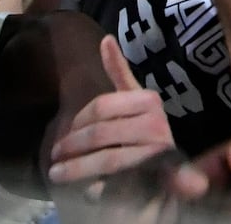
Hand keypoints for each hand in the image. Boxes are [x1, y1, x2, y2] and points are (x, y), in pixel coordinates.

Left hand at [50, 35, 175, 193]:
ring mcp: (157, 154)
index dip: (79, 121)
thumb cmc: (147, 129)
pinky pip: (119, 183)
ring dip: (78, 169)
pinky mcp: (156, 181)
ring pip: (107, 160)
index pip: (102, 107)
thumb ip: (119, 72)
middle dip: (73, 146)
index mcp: (149, 100)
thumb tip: (105, 39)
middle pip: (101, 134)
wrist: (176, 168)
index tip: (66, 132)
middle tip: (54, 156)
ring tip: (57, 173)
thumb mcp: (134, 98)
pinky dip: (100, 188)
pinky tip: (87, 191)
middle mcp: (158, 126)